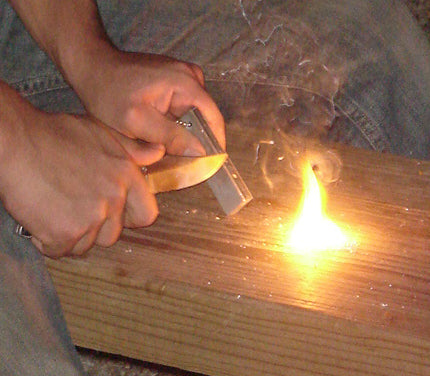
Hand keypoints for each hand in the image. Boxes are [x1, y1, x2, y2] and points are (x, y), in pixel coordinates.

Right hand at [0, 109, 163, 257]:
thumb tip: (159, 152)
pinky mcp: (65, 233)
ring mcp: (91, 217)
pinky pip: (61, 251)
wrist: (15, 142)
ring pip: (87, 245)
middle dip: (95, 229)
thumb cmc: (54, 135)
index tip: (113, 214)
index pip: (146, 215)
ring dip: (71, 235)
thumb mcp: (102, 133)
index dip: (129, 218)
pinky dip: (49, 242)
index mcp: (126, 176)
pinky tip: (40, 219)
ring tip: (55, 210)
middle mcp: (114, 198)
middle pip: (113, 235)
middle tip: (73, 209)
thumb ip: (133, 149)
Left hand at [75, 50, 224, 155]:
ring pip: (193, 117)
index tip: (207, 167)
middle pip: (204, 119)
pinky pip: (183, 110)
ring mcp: (184, 78)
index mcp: (186, 82)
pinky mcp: (176, 83)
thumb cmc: (109, 92)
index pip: (214, 119)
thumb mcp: (137, 121)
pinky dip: (174, 124)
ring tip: (161, 146)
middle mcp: (191, 77)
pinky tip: (157, 133)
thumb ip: (170, 136)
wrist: (93, 68)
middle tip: (174, 161)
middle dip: (192, 141)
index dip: (213, 145)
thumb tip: (200, 152)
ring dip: (182, 134)